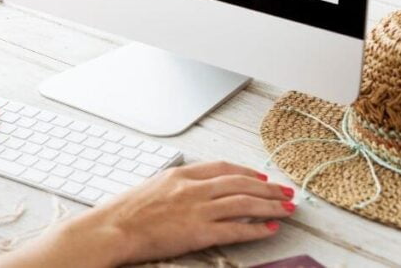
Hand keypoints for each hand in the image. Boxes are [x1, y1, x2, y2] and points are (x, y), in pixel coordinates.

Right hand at [46, 160, 295, 265]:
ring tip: (287, 209)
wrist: (113, 228)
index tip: (260, 178)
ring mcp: (198, 209)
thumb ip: (175, 187)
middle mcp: (193, 188)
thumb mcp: (151, 188)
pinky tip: (270, 229)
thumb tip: (191, 190)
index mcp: (180, 175)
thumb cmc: (125, 212)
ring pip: (245, 203)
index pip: (223, 168)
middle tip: (285, 192)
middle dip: (268, 188)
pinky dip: (257, 228)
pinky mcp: (200, 232)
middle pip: (240, 183)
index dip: (246, 172)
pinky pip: (237, 229)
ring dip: (270, 206)